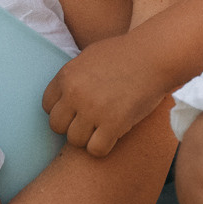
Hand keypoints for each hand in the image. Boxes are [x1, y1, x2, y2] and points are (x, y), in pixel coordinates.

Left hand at [43, 32, 170, 157]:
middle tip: (91, 122)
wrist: (155, 56)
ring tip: (103, 128)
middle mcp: (75, 93)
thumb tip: (64, 95)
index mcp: (67, 76)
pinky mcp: (113, 124)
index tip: (78, 110)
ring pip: (75, 140)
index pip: (47, 106)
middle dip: (72, 126)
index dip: (63, 111)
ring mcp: (93, 110)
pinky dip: (104, 147)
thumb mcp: (90, 57)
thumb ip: (74, 76)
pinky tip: (114, 136)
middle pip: (57, 126)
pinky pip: (95, 150)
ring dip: (88, 138)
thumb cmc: (127, 53)